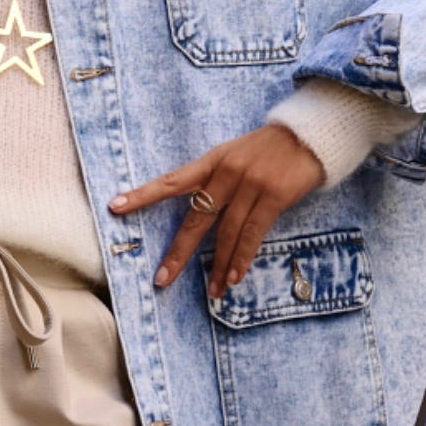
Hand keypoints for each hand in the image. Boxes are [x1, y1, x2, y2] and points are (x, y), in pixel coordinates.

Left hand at [108, 124, 324, 299]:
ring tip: (212, 291)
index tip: (115, 207)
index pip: (171, 180)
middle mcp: (226, 172)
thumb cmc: (270, 149)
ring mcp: (250, 184)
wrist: (310, 134)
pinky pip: (253, 234)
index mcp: (212, 160)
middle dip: (179, 252)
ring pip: (226, 233)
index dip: (143, 194)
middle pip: (196, 218)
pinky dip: (242, 258)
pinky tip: (234, 277)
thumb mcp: (235, 155)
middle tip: (162, 279)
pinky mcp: (274, 195)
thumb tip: (199, 213)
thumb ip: (216, 180)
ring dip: (219, 265)